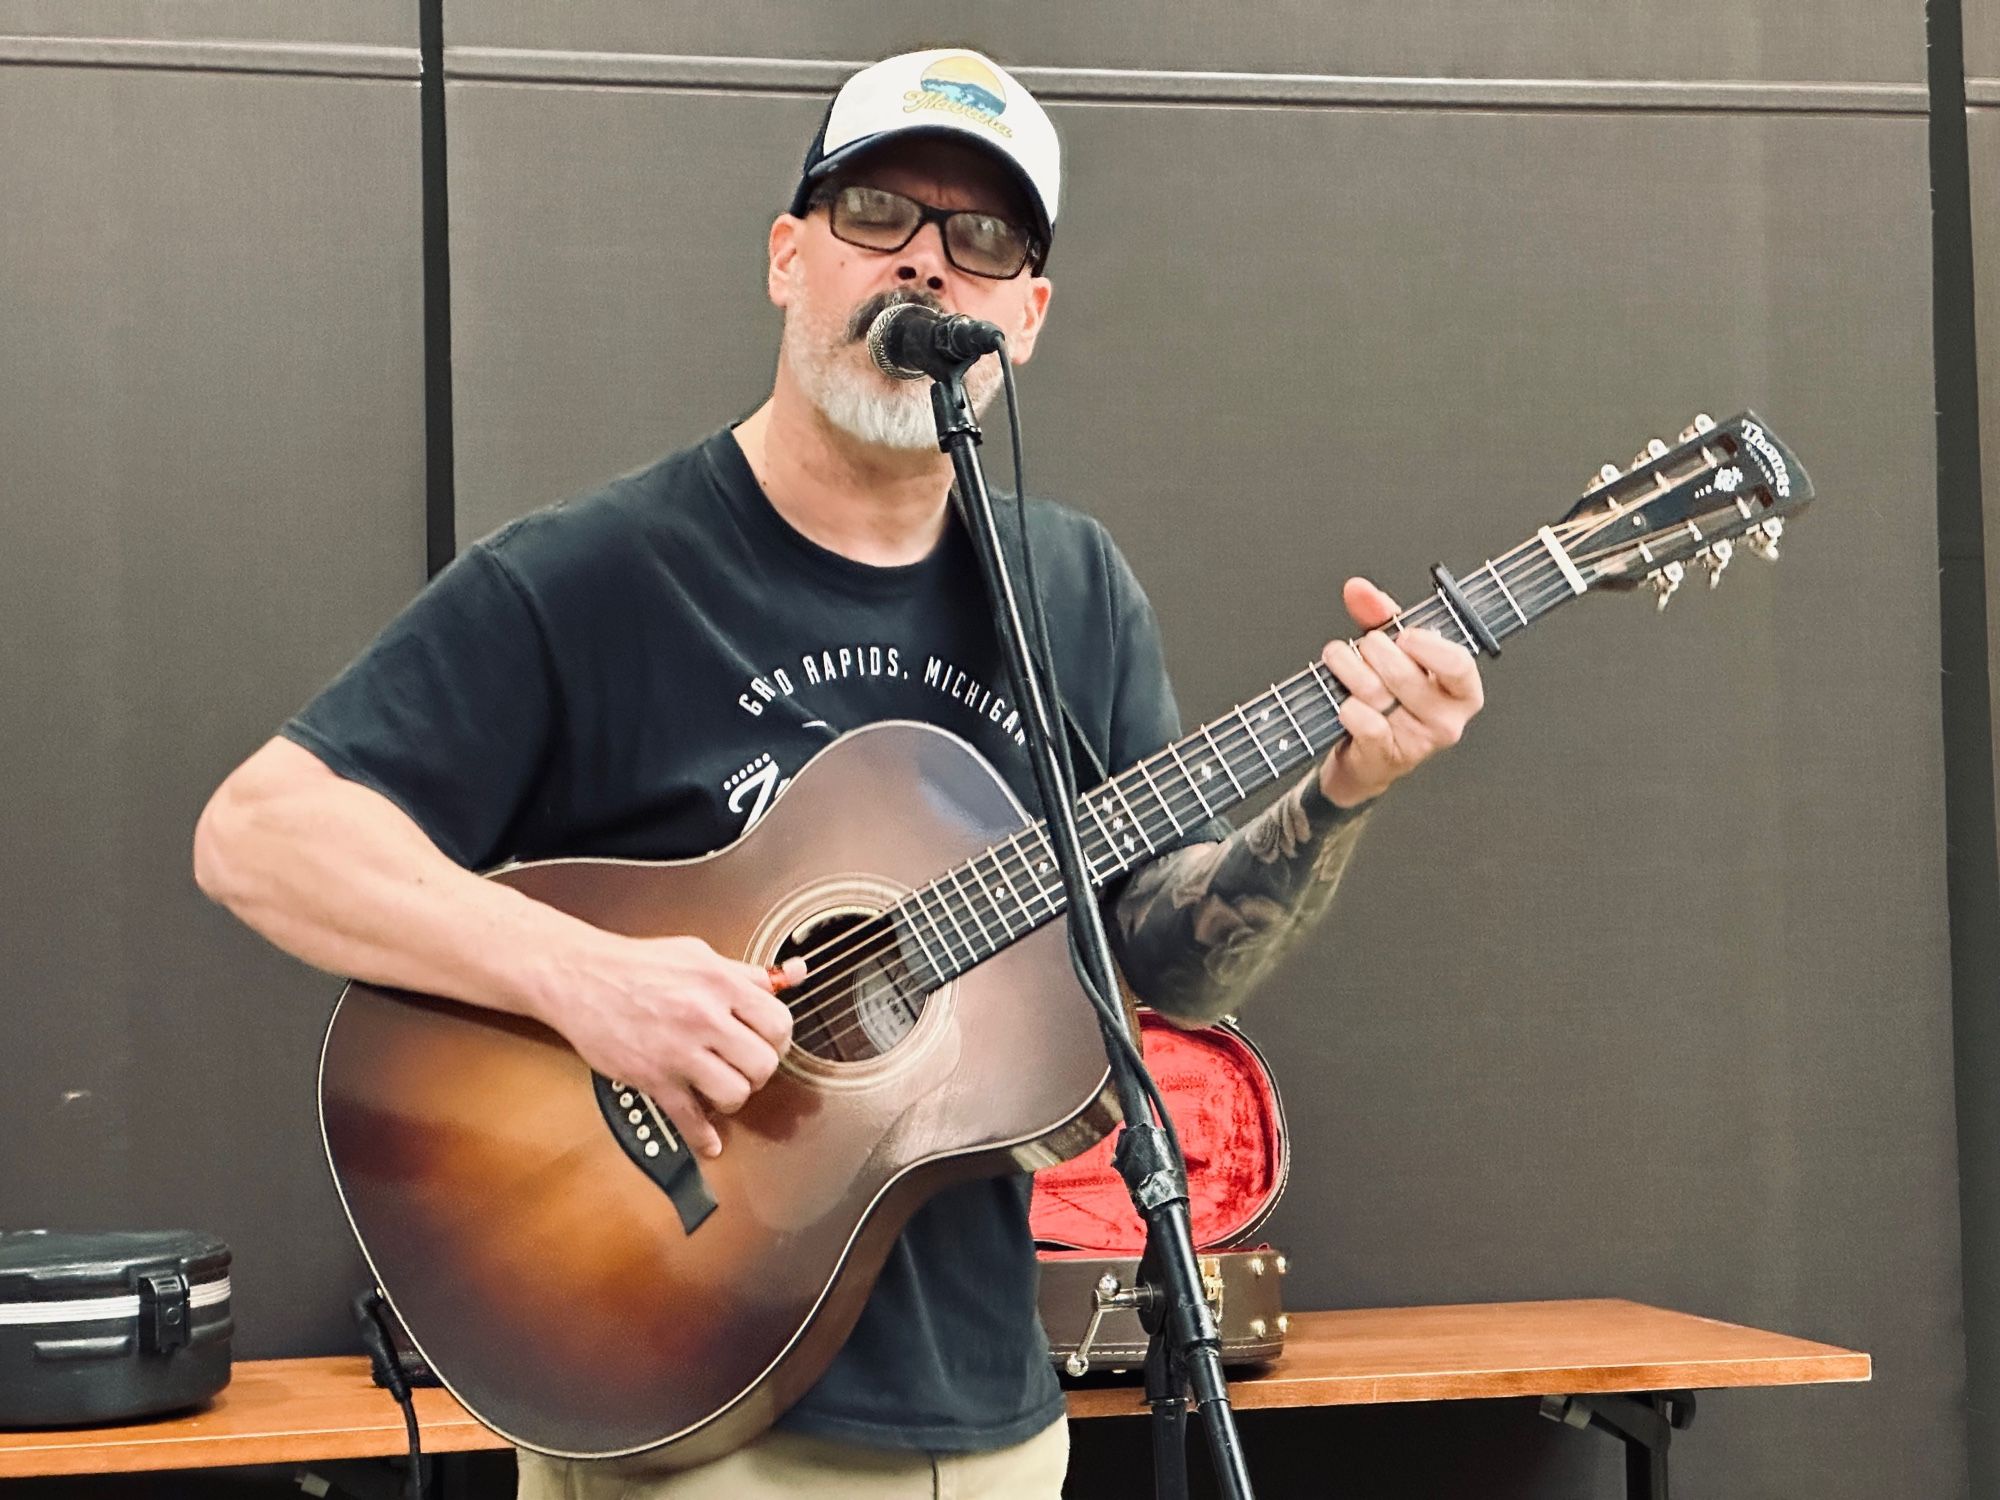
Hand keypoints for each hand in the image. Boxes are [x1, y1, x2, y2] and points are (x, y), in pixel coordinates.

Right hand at [542, 935, 803, 1158]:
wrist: (580, 977)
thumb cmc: (638, 964)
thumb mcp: (700, 955)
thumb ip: (749, 972)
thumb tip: (794, 974)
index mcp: (720, 983)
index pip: (779, 1022)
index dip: (779, 1038)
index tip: (768, 1042)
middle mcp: (704, 1016)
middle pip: (763, 1063)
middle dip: (760, 1070)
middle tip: (746, 1066)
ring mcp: (678, 1050)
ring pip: (735, 1093)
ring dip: (734, 1096)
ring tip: (723, 1087)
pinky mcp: (652, 1077)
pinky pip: (688, 1118)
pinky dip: (703, 1137)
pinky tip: (710, 1142)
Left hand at [1317, 576, 1484, 808]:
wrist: (1366, 756)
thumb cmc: (1389, 699)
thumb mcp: (1393, 653)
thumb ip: (1381, 616)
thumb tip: (1358, 589)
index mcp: (1462, 691)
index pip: (1458, 664)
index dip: (1427, 645)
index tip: (1404, 634)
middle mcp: (1447, 719)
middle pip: (1405, 673)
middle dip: (1373, 649)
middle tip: (1364, 646)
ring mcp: (1418, 742)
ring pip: (1376, 692)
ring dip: (1348, 668)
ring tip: (1339, 660)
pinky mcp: (1387, 757)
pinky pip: (1363, 721)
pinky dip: (1346, 705)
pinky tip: (1343, 701)